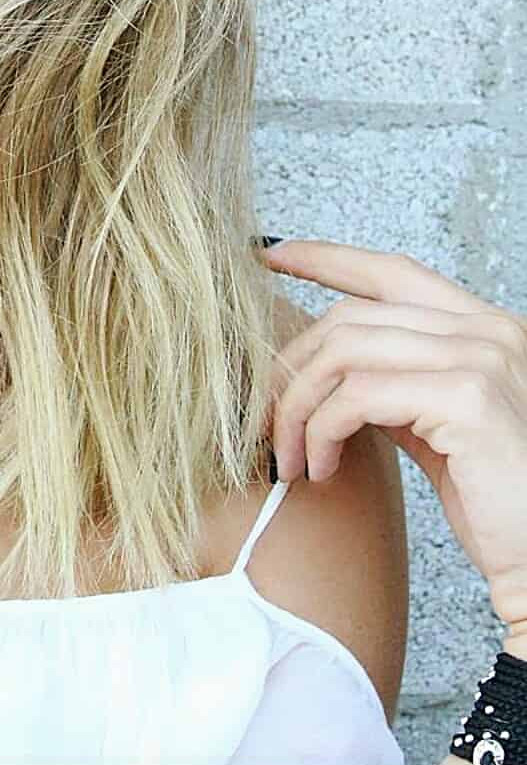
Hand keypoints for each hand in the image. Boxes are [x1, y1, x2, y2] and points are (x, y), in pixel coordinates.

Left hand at [263, 239, 526, 637]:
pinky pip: (358, 396)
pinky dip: (322, 430)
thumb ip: (395, 384)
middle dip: (294, 366)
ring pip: (343, 353)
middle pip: (351, 316)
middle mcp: (488, 331)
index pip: (393, 273)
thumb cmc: (497, 507)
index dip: (326, 259)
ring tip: (291, 456)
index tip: (272, 257)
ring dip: (299, 407)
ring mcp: (481, 358)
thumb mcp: (437, 426)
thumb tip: (328, 365)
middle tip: (267, 419)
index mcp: (485, 329)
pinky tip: (321, 467)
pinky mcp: (467, 398)